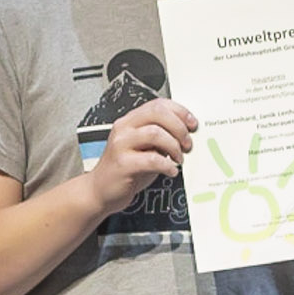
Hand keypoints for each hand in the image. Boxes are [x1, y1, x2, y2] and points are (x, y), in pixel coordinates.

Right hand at [83, 99, 195, 214]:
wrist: (100, 191)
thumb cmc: (126, 170)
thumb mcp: (144, 148)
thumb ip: (160, 138)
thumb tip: (186, 134)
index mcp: (130, 121)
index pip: (158, 104)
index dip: (180, 111)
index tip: (192, 124)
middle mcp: (124, 128)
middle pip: (157, 113)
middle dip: (179, 127)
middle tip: (188, 144)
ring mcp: (121, 145)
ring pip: (155, 133)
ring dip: (174, 146)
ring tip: (178, 159)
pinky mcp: (123, 164)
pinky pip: (152, 159)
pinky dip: (167, 165)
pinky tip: (170, 171)